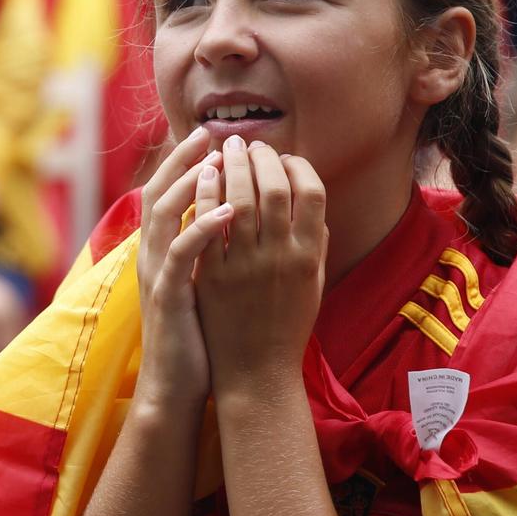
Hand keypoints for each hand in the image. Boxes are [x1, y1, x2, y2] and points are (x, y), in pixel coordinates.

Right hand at [135, 127, 233, 410]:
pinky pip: (182, 254)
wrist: (175, 388)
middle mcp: (151, 257)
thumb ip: (209, 253)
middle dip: (182, 160)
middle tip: (209, 133)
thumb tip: (232, 220)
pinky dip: (203, 228)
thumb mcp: (201, 286)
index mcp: (160, 253)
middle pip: (158, 193)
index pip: (166, 194)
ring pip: (163, 216)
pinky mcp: (168, 297)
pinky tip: (230, 211)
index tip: (210, 138)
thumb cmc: (197, 339)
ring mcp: (156, 276)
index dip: (184, 163)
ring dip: (190, 184)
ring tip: (216, 161)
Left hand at [197, 138, 326, 400]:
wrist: (256, 372)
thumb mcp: (312, 284)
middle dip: (259, 156)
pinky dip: (206, 194)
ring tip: (224, 149)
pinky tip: (201, 175)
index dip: (296, 166)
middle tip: (247, 143)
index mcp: (309, 256)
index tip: (281, 157)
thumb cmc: (286, 327)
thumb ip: (315, 244)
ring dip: (232, 166)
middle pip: (273, 187)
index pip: (311, 192)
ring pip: (240, 199)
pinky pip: (208, 225)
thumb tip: (312, 205)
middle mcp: (281, 257)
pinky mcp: (214, 276)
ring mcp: (246, 266)